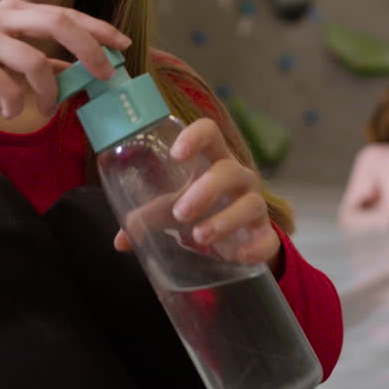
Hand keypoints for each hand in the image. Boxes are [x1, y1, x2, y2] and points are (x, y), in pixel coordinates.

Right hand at [0, 0, 130, 124]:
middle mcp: (2, 17)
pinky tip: (14, 112)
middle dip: (90, 50)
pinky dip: (16, 103)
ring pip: (35, 61)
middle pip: (59, 23)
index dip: (99, 29)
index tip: (122, 46)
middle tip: (106, 76)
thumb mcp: (4, 51)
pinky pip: (5, 84)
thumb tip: (79, 75)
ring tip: (48, 109)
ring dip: (50, 92)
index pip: (67, 14)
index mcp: (15, 11)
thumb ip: (40, 60)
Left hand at [113, 119, 281, 268]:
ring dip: (225, 220)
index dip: (195, 137)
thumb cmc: (199, 208)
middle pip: (228, 170)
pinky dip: (255, 247)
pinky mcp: (265, 233)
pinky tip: (238, 256)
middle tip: (180, 213)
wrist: (235, 236)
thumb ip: (147, 216)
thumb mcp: (171, 208)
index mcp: (212, 159)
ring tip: (199, 237)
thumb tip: (120, 239)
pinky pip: (267, 238)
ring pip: (250, 203)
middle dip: (205, 190)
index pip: (209, 132)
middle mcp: (238, 176)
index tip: (175, 154)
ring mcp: (255, 203)